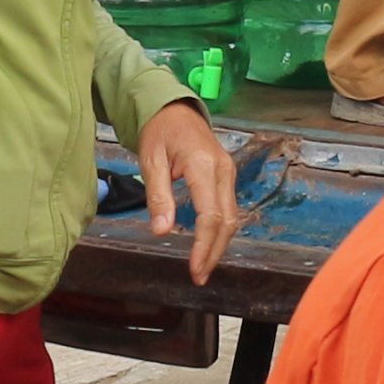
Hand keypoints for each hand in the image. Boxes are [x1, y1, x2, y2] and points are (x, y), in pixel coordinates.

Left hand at [138, 95, 239, 285]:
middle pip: (227, 221)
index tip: (194, 269)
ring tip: (203, 266)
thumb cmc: (159, 131)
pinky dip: (220, 230)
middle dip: (215, 252)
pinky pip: (228, 208)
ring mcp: (228, 172)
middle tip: (199, 276)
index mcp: (204, 166)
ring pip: (232, 217)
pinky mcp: (226, 175)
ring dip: (219, 244)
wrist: (174, 108)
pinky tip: (208, 244)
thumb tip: (162, 231)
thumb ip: (158, 196)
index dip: (204, 246)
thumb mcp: (151, 161)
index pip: (210, 215)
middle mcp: (223, 170)